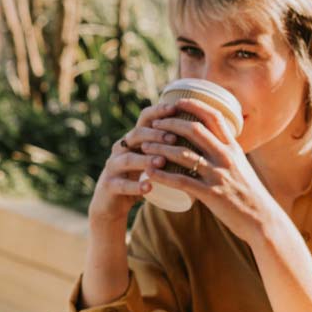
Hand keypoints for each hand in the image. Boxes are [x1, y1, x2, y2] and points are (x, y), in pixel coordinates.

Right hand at [88, 103, 179, 223]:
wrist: (112, 203)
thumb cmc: (139, 177)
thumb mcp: (151, 158)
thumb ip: (169, 146)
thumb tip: (202, 130)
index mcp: (134, 139)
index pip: (144, 119)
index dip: (158, 112)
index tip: (176, 108)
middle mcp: (121, 148)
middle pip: (136, 135)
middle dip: (155, 135)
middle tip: (174, 139)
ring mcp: (112, 167)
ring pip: (127, 159)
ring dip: (145, 159)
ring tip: (162, 162)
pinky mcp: (109, 186)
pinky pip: (122, 185)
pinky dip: (135, 186)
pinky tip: (148, 187)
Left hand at [140, 98, 280, 244]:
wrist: (263, 219)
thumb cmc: (250, 194)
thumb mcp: (242, 166)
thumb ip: (227, 153)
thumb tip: (213, 142)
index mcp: (234, 148)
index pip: (214, 117)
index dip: (194, 105)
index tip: (176, 102)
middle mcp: (226, 157)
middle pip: (194, 130)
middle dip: (171, 123)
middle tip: (155, 124)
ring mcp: (219, 175)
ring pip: (183, 154)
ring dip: (160, 148)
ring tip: (144, 146)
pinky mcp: (211, 194)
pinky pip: (181, 181)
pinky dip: (162, 175)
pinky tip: (149, 173)